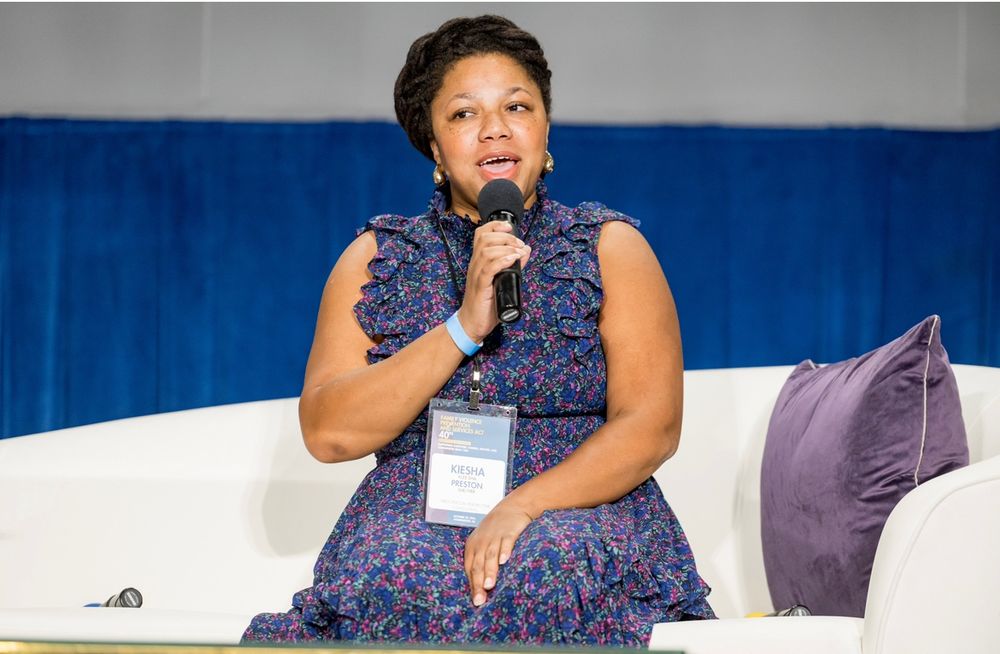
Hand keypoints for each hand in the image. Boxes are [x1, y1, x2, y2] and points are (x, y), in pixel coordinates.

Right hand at [457, 221, 530, 342]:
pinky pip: (489, 268)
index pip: (481, 235)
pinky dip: (502, 261)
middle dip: (505, 237)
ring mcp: (476, 275)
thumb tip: (525, 250)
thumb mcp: (502, 280)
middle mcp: (475, 265)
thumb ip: (513, 264)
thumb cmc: (485, 303)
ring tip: (518, 253)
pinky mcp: (480, 287)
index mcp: (478, 261)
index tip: (510, 227)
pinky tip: (513, 260)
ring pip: (486, 251)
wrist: (472, 323)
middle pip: (485, 239)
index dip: (495, 226)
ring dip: (506, 248)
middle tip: (519, 244)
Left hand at [463, 498, 533, 606]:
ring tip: (489, 585)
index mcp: (472, 547)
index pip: (470, 569)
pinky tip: (504, 561)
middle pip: (478, 564)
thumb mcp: (484, 543)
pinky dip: (504, 551)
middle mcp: (481, 542)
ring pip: (490, 556)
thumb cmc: (496, 530)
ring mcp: (495, 536)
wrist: (513, 507)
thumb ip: (482, 562)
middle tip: (480, 600)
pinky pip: (506, 542)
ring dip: (489, 571)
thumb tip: (481, 588)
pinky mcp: (509, 531)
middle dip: (478, 583)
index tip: (476, 602)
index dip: (472, 585)